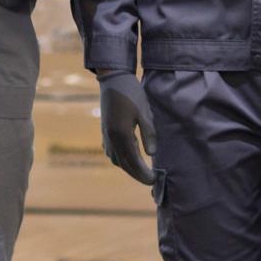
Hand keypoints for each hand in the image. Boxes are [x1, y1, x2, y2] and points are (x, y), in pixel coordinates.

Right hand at [98, 71, 155, 185]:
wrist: (113, 79)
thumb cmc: (131, 93)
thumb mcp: (144, 112)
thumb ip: (148, 134)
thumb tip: (151, 154)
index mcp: (121, 134)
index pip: (133, 162)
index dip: (144, 174)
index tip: (155, 180)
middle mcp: (111, 138)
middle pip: (124, 164)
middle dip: (137, 175)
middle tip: (151, 181)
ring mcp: (106, 135)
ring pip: (116, 159)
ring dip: (128, 168)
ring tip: (142, 171)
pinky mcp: (105, 131)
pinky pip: (112, 152)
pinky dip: (122, 159)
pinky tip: (130, 157)